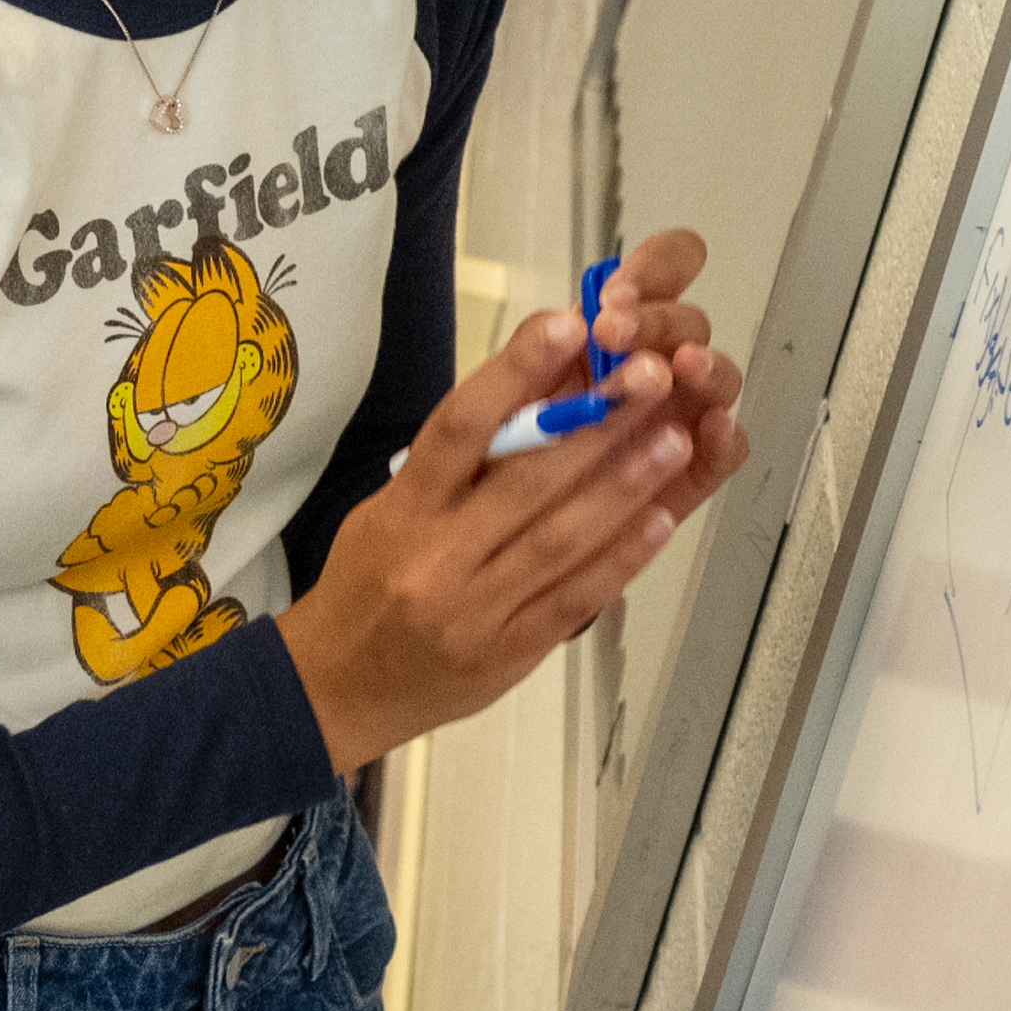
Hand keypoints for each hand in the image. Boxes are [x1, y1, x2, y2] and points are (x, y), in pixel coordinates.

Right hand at [273, 226, 753, 773]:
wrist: (335, 685)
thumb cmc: (366, 583)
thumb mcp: (389, 510)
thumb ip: (456, 466)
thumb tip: (540, 394)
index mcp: (402, 510)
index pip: (458, 428)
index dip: (515, 373)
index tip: (566, 325)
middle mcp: (436, 557)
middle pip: (525, 483)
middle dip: (596, 425)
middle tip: (652, 376)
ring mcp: (475, 609)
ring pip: (559, 540)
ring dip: (624, 488)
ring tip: (674, 440)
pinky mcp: (509, 652)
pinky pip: (573, 599)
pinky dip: (620, 558)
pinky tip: (661, 521)